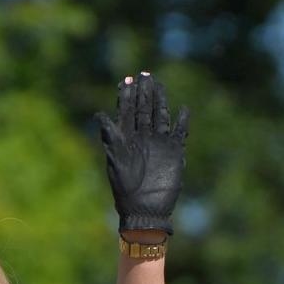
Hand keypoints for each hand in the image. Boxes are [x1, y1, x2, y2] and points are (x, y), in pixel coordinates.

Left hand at [95, 71, 188, 234]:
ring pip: (160, 116)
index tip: (127, 79)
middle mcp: (142, 138)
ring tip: (158, 84)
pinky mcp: (174, 153)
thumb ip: (110, 136)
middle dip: (144, 92)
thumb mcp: (115, 160)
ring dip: (160, 101)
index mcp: (126, 138)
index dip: (126, 95)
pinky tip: (183, 110)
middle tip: (145, 74)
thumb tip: (99, 114)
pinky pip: (179, 133)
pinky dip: (181, 122)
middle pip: (143, 109)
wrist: (144, 209)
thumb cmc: (126, 188)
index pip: (126, 111)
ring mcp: (159, 144)